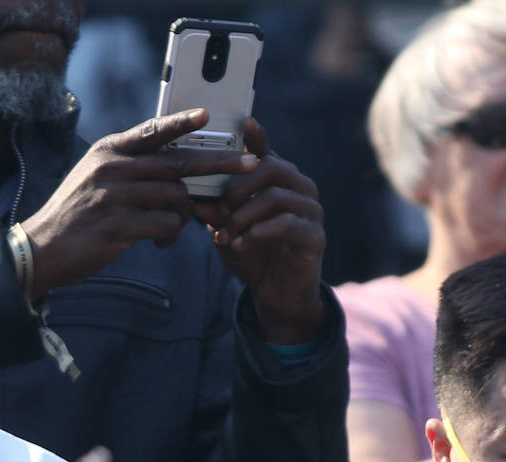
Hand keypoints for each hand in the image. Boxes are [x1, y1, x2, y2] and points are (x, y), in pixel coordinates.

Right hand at [20, 108, 258, 299]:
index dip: (183, 123)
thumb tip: (174, 169)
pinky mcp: (118, 226)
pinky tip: (160, 243)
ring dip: (184, 217)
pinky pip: (166, 224)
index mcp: (109, 152)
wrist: (40, 250)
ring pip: (177, 198)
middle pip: (179, 162)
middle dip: (220, 164)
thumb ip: (130, 167)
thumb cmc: (75, 216)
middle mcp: (113, 168)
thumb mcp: (94, 178)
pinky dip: (171, 235)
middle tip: (251, 165)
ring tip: (171, 230)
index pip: (153, 131)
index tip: (209, 115)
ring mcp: (115, 196)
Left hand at [192, 117, 324, 343]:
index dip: (257, 137)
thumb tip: (192, 198)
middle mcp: (300, 189)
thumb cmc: (252, 254)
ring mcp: (311, 211)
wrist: (276, 294)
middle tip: (220, 209)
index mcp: (279, 182)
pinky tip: (243, 243)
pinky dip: (260, 231)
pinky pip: (288, 223)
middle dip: (238, 187)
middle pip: (272, 167)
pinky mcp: (314, 235)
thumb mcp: (227, 230)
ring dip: (243, 216)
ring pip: (276, 196)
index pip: (268, 152)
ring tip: (226, 235)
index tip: (244, 122)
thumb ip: (214, 212)